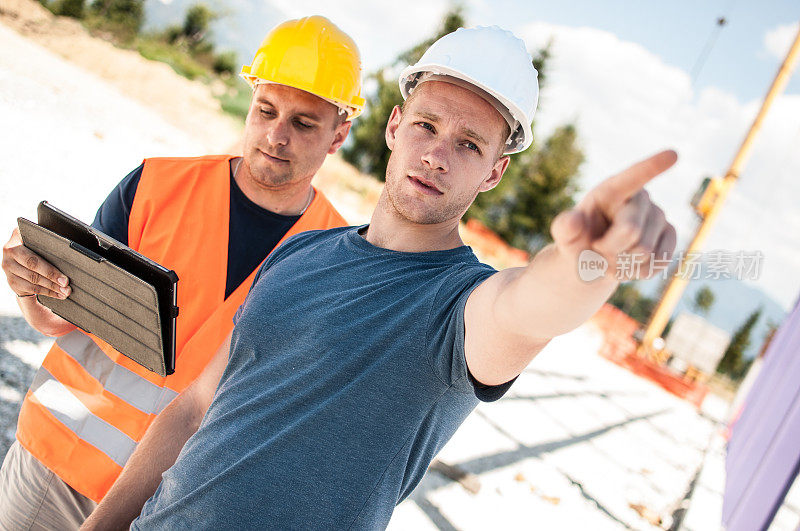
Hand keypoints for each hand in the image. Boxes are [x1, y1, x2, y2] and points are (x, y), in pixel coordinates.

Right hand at [2, 228, 70, 298]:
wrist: (24, 259)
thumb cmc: (40, 247)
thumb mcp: (43, 240)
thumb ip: (52, 240)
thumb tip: (71, 250)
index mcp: (18, 235)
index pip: (34, 250)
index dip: (49, 265)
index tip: (64, 275)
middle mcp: (10, 250)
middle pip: (33, 265)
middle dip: (52, 276)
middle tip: (66, 283)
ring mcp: (8, 266)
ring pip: (32, 279)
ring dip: (51, 287)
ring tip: (66, 291)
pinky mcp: (11, 280)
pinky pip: (31, 288)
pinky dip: (47, 292)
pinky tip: (58, 294)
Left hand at [550, 150, 677, 281]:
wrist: (593, 259)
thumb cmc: (579, 242)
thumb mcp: (566, 237)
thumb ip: (564, 229)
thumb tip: (570, 221)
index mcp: (611, 190)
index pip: (632, 177)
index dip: (652, 166)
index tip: (673, 153)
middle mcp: (639, 198)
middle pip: (631, 231)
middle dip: (610, 250)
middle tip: (597, 250)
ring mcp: (659, 215)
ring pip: (644, 251)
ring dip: (622, 264)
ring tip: (611, 258)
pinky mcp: (670, 235)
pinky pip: (659, 260)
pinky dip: (639, 271)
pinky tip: (628, 264)